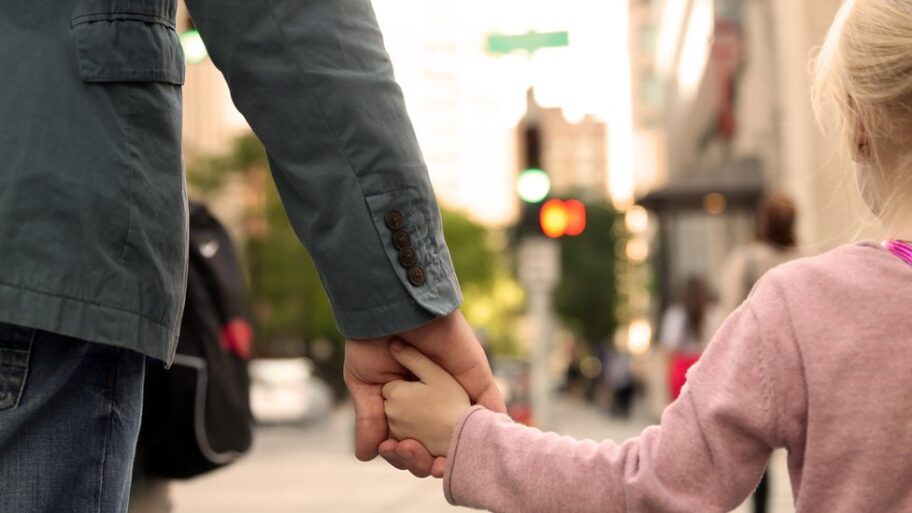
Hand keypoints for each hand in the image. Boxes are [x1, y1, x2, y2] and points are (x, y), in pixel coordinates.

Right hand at [344, 311, 504, 476]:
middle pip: (438, 446)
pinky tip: (481, 448)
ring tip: (436, 462)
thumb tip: (365, 456)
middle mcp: (436, 403)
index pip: (412, 443)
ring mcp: (459, 392)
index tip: (393, 452)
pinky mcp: (477, 380)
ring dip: (454, 455)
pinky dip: (490, 431)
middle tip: (410, 452)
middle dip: (425, 460)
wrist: (391, 309)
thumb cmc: (371, 341)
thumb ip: (369, 420)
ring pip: (464, 436)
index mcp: (410, 406)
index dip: (405, 456)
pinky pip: (493, 409)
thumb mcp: (365, 384)